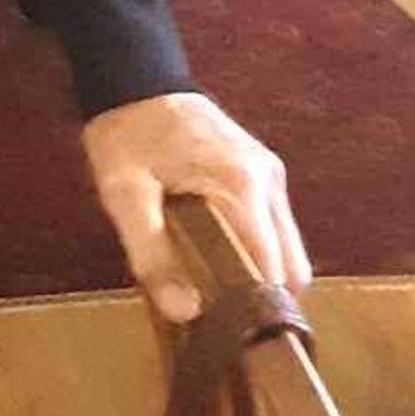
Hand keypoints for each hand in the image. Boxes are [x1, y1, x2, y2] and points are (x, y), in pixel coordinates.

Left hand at [82, 90, 310, 324]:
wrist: (134, 76)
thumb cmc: (126, 134)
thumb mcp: (123, 194)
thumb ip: (151, 253)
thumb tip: (186, 312)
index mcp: (243, 187)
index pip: (273, 270)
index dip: (259, 312)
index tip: (234, 339)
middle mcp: (268, 182)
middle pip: (291, 265)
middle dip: (264, 301)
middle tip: (224, 325)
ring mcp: (270, 175)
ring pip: (287, 248)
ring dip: (261, 277)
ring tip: (219, 300)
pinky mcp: (262, 172)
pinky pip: (273, 227)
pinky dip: (257, 252)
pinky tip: (221, 265)